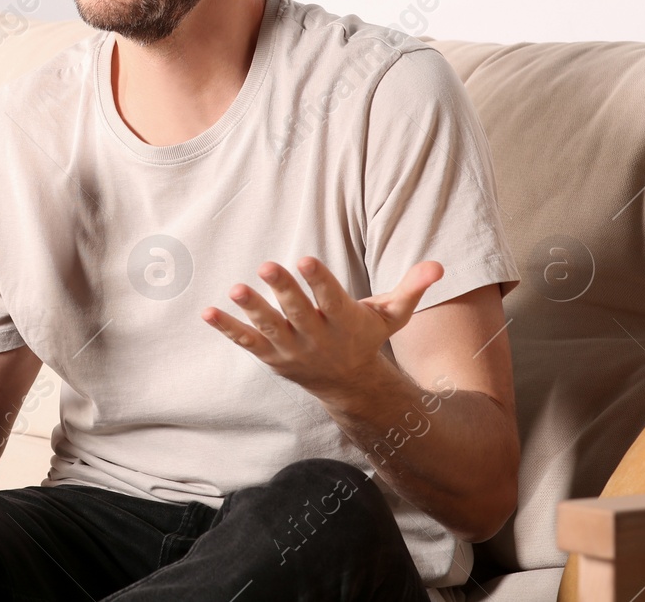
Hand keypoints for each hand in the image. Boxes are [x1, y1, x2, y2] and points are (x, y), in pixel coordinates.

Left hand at [201, 257, 442, 402]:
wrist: (350, 386)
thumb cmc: (367, 338)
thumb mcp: (392, 317)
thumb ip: (411, 288)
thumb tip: (438, 264)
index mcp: (345, 322)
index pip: (332, 299)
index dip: (319, 281)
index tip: (306, 259)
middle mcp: (317, 337)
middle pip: (298, 312)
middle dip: (283, 290)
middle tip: (267, 265)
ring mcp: (292, 349)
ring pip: (270, 328)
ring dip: (251, 309)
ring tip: (234, 289)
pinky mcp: (272, 356)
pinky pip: (247, 342)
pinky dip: (227, 329)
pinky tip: (206, 313)